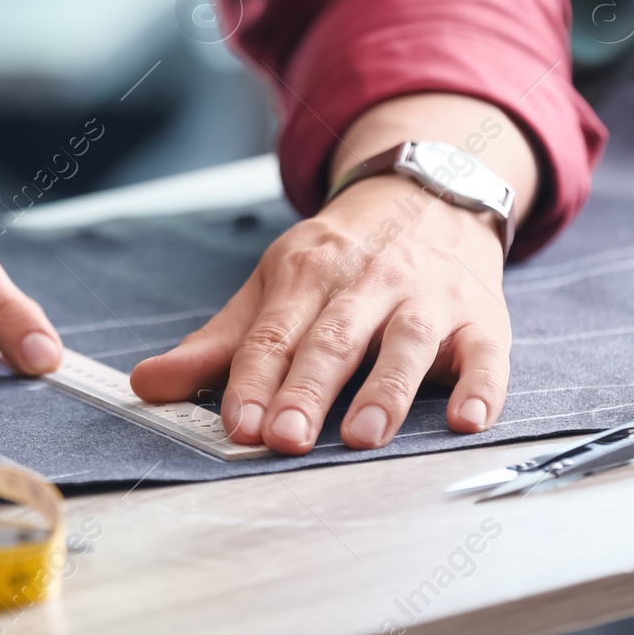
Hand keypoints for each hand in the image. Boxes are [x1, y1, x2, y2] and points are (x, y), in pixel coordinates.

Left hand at [129, 93, 538, 453]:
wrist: (428, 196)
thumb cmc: (341, 260)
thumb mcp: (273, 287)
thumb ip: (216, 345)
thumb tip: (146, 384)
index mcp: (306, 272)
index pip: (274, 333)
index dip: (254, 380)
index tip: (238, 424)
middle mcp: (367, 281)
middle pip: (333, 339)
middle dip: (307, 390)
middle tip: (285, 438)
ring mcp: (429, 297)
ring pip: (407, 344)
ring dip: (386, 391)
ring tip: (362, 436)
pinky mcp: (482, 318)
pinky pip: (487, 355)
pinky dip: (482, 388)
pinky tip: (468, 420)